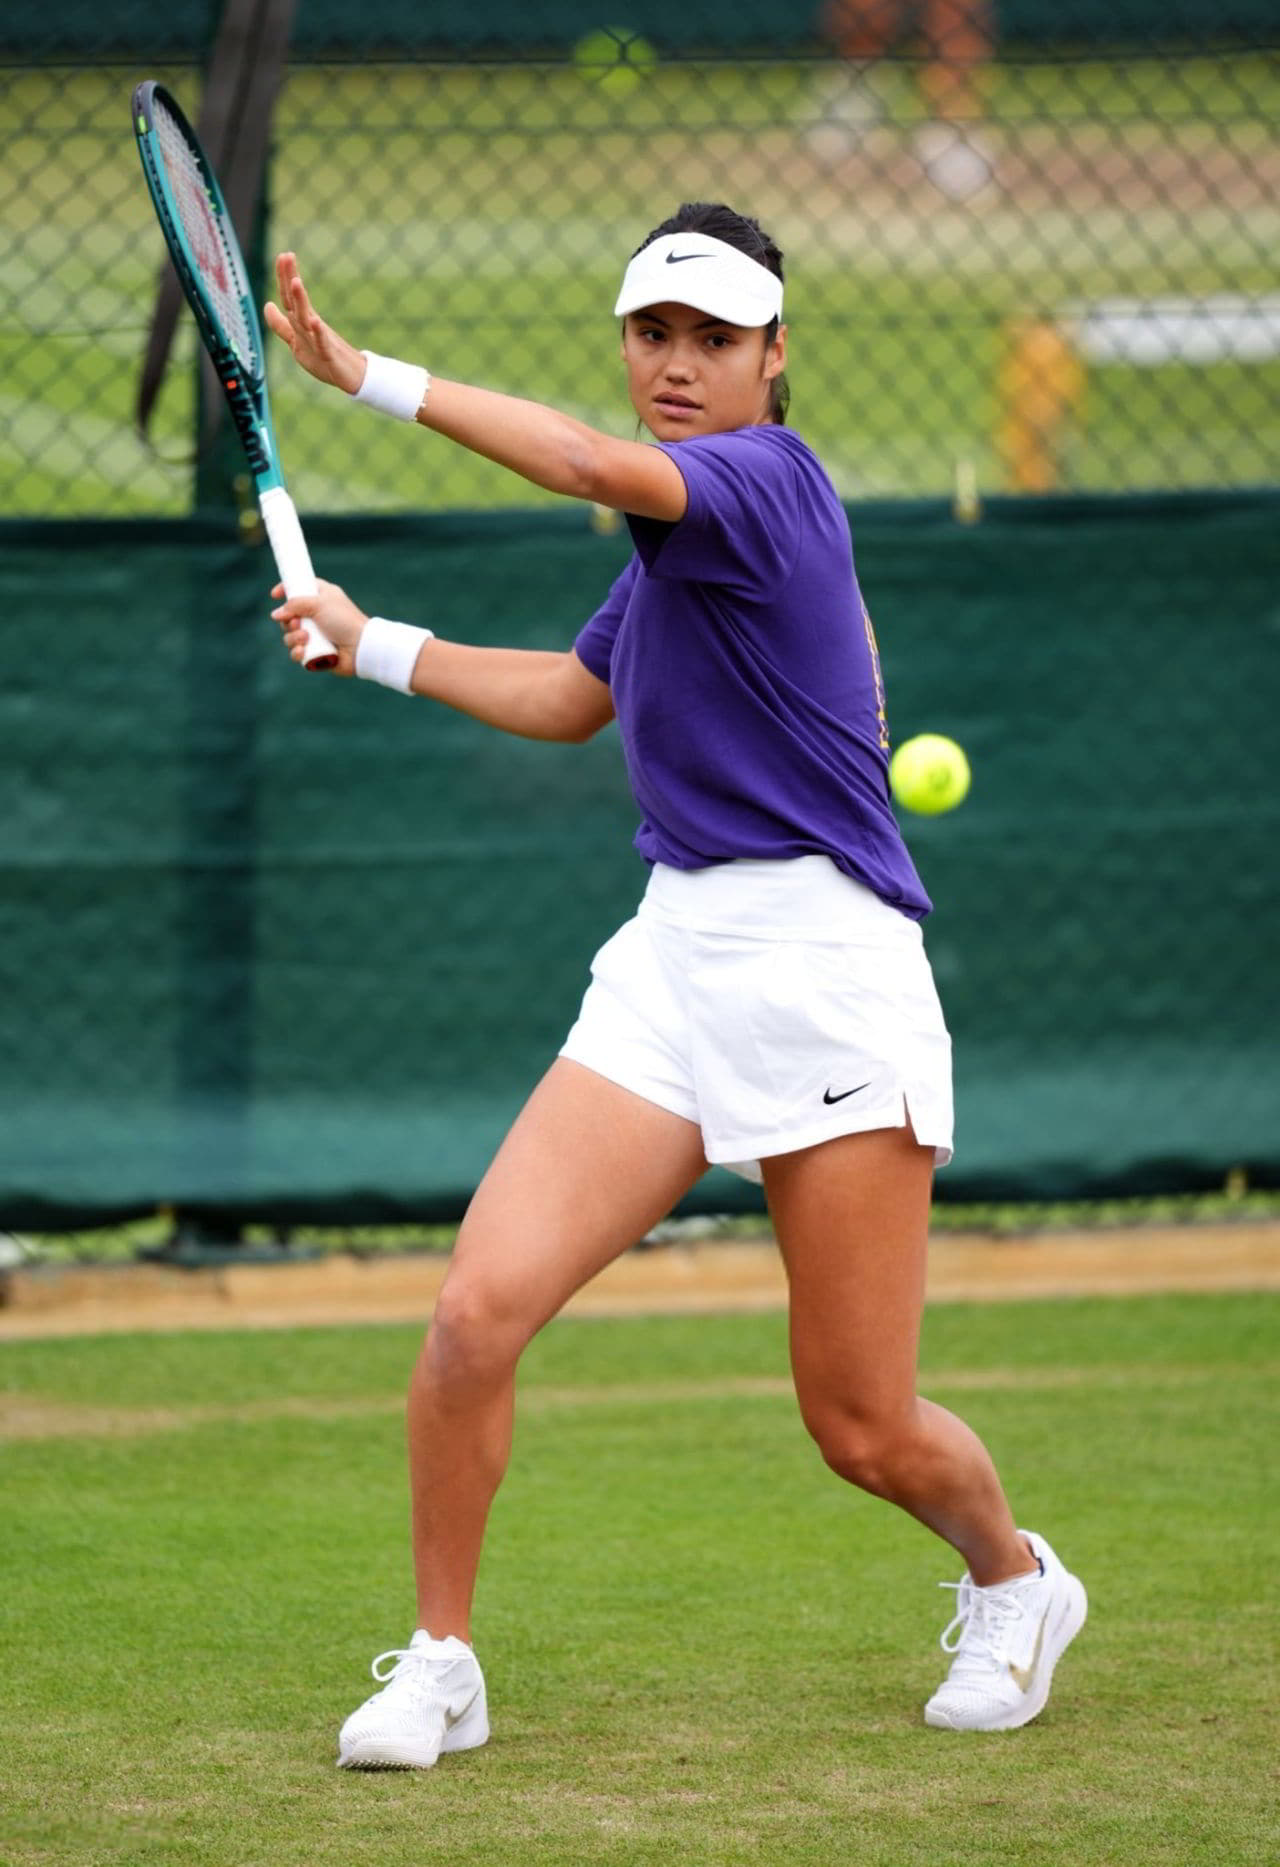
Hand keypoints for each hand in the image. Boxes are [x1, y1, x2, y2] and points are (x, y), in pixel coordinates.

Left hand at [264, 253, 365, 395]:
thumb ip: (281, 325)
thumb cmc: (324, 358)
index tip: (282, 255)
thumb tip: (267, 305)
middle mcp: (311, 325)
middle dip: (290, 279)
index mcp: (303, 322)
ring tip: (296, 281)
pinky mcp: (329, 354)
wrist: (352, 375)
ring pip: (307, 318)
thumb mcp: (296, 340)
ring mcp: (320, 338)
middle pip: (297, 301)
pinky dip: (318, 332)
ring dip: (301, 300)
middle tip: (287, 256)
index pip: (289, 297)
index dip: (284, 278)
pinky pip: (322, 342)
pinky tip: (315, 322)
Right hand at [271, 579, 366, 674]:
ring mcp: (316, 635)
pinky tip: (303, 651)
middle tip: (296, 623)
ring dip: (293, 637)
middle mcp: (317, 615)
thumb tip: (275, 614)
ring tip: (305, 638)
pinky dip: (297, 652)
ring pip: (290, 636)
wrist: (361, 647)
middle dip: (288, 621)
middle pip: (289, 616)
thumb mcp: (319, 603)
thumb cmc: (344, 620)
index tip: (274, 595)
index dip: (286, 590)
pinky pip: (296, 652)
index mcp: (321, 597)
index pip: (300, 589)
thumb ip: (295, 604)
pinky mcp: (315, 652)